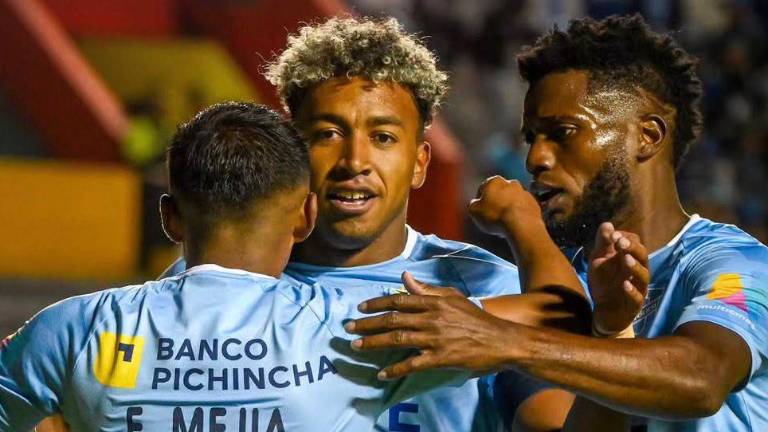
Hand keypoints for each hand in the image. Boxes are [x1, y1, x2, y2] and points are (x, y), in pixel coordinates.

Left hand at [344, 272, 516, 378]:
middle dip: (367, 324)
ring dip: (374, 343)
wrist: (500, 339)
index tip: (360, 308)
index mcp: (433, 301)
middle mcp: (431, 317)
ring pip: (398, 339)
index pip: (399, 300)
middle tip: (349, 329)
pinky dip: (396, 369)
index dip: (376, 303)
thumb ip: (427, 289)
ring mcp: (435, 338)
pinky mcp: (441, 357)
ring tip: (356, 347)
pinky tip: (382, 374)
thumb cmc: (475, 317)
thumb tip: (406, 278)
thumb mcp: (452, 297)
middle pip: (393, 319)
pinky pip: (414, 364)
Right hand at [469, 176, 542, 237]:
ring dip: (509, 207)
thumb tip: (476, 204)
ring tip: (505, 222)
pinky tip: (516, 224)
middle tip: (493, 216)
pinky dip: (520, 213)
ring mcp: (524, 192)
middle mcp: (510, 182)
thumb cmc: (494, 216)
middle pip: (500, 192)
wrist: (521, 224)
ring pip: (513, 199)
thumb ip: (473, 204)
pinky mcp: (534, 203)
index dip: (480, 201)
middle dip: (496, 201)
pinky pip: (523, 208)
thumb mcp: (473, 211)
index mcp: (494, 181)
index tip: (480, 212)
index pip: (483, 189)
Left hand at [588, 223, 649, 334]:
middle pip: (643, 257)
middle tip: (620, 242)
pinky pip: (637, 297)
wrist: (604, 311)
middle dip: (632, 248)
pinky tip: (624, 284)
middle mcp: (638, 272)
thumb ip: (603, 244)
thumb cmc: (604, 283)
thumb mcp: (599, 260)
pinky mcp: (634, 305)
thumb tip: (608, 224)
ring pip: (643, 276)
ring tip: (625, 258)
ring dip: (634, 266)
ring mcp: (638, 288)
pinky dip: (632, 291)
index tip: (613, 235)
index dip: (626, 237)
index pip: (636, 243)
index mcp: (631, 259)